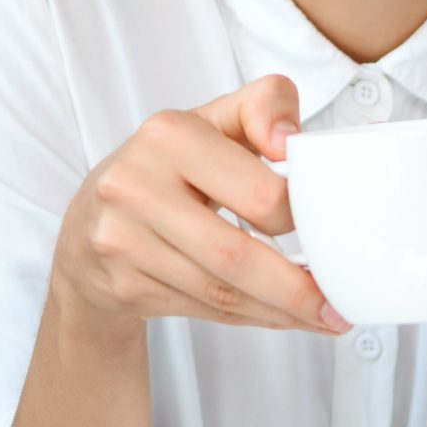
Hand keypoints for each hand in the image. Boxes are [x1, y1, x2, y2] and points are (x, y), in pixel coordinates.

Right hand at [53, 74, 347, 334]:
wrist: (87, 226)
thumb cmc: (167, 168)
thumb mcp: (211, 122)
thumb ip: (262, 107)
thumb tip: (292, 142)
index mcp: (168, 135)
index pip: (257, 192)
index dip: (300, 219)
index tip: (330, 232)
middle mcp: (134, 185)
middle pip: (235, 255)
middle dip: (296, 288)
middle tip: (339, 305)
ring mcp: (122, 241)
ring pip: (221, 292)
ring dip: (281, 312)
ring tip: (323, 317)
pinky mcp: (123, 285)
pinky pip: (203, 310)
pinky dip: (250, 318)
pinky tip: (280, 317)